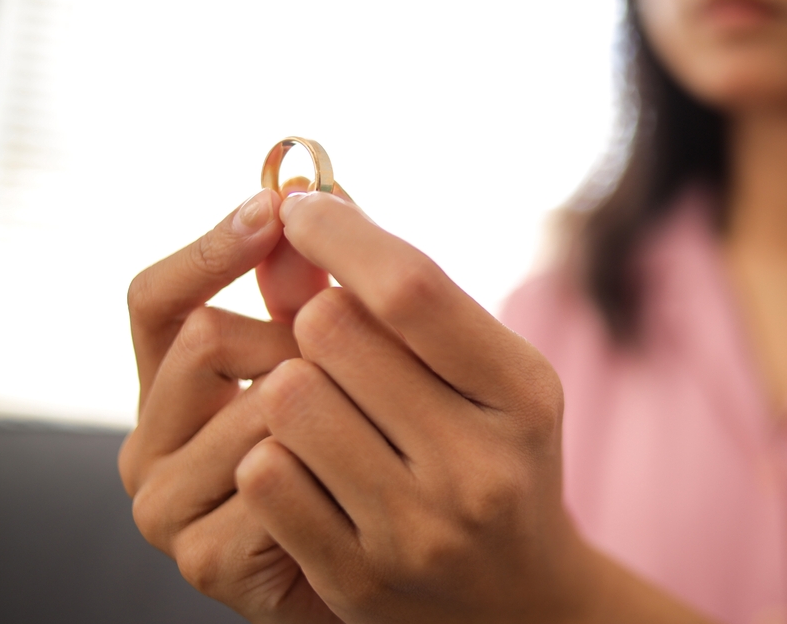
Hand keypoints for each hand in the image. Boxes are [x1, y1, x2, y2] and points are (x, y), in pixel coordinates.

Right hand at [118, 188, 340, 622]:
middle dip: (299, 335)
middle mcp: (151, 443)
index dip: (213, 248)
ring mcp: (168, 505)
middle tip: (362, 363)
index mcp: (171, 386)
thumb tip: (299, 199)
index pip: (156, 299)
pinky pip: (275, 478)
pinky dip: (332, 469)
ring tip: (377, 430)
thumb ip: (308, 289)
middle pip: (207, 336)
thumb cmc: (358, 447)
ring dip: (332, 402)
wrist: (387, 562)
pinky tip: (363, 486)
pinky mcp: (205, 558)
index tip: (276, 207)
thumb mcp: (334, 356)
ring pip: (255, 402)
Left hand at [233, 190, 589, 622]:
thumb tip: (310, 202)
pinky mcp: (359, 578)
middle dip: (315, 317)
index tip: (303, 207)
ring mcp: (418, 531)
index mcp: (522, 395)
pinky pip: (264, 476)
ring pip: (286, 400)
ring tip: (322, 404)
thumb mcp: (482, 373)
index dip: (342, 233)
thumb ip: (403, 294)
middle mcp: (479, 466)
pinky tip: (305, 463)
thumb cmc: (495, 455)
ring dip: (287, 385)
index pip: (412, 288)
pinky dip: (269, 453)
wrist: (518, 600)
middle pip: (332, 333)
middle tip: (329, 335)